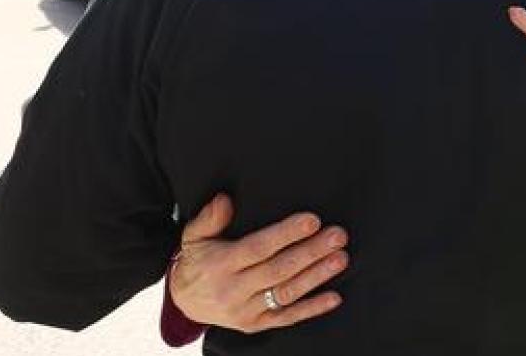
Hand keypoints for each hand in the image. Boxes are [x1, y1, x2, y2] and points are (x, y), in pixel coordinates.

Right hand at [171, 194, 348, 332]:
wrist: (184, 303)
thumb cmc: (196, 262)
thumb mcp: (193, 236)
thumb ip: (209, 218)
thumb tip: (225, 199)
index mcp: (221, 264)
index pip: (258, 247)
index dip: (286, 234)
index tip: (312, 221)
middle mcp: (234, 289)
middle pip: (279, 269)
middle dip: (311, 252)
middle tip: (337, 236)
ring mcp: (246, 310)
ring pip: (286, 293)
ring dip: (317, 276)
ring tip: (340, 259)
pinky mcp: (255, 325)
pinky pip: (287, 318)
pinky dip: (312, 308)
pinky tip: (334, 296)